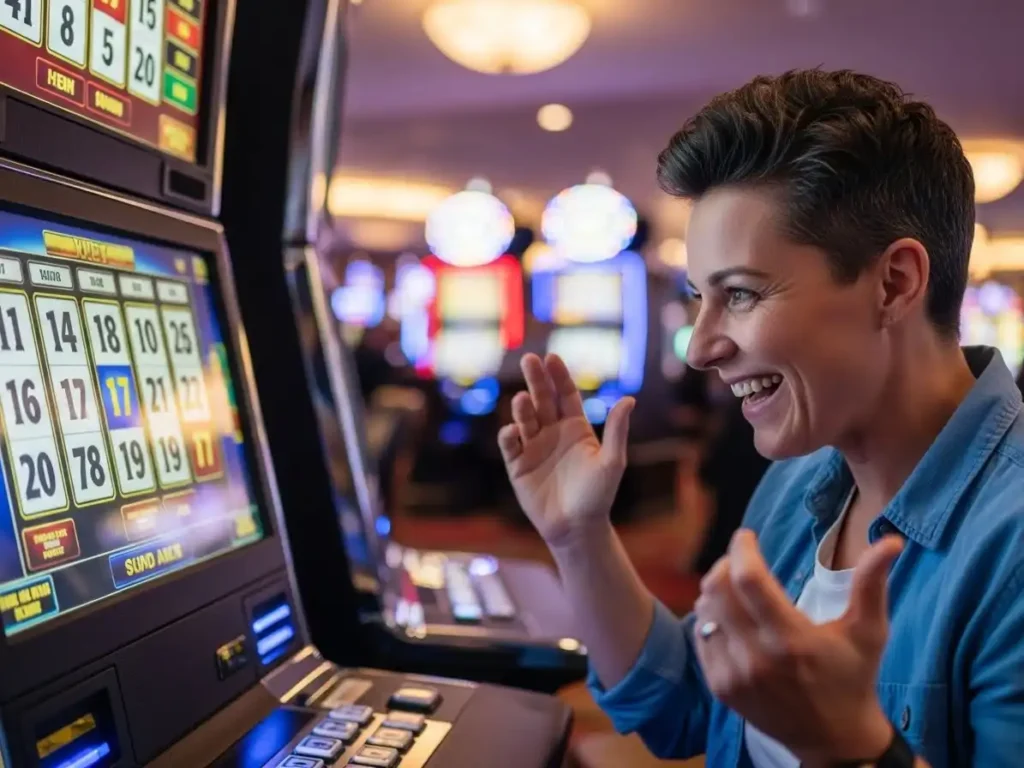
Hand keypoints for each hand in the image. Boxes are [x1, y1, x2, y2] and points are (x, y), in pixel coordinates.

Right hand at [497, 353, 634, 547]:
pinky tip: (513, 431)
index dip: (558, 375)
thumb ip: (616, 431)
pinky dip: (509, 436)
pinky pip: (510, 445)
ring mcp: (533, 447)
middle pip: (542, 399)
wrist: (577, 528)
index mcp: (576, 427)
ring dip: (522, 407)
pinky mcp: (517, 465)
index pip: (565, 394)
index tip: (552, 357)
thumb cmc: (598, 495)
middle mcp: (552, 432)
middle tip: (529, 360)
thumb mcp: (612, 462)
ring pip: (525, 419)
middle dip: (536, 379)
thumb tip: (630, 400)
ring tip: (522, 400)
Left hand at [693, 529, 902, 764]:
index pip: (748, 579)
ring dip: (715, 590)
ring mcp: (734, 675)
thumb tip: (891, 542)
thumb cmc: (853, 678)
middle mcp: (757, 657)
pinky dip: (709, 618)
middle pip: (718, 590)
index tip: (746, 536)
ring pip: (705, 612)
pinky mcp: (720, 688)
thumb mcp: (869, 631)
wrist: (833, 739)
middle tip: (740, 559)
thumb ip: (873, 583)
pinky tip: (728, 616)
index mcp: (791, 639)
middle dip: (725, 564)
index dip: (741, 550)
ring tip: (734, 586)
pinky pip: (701, 637)